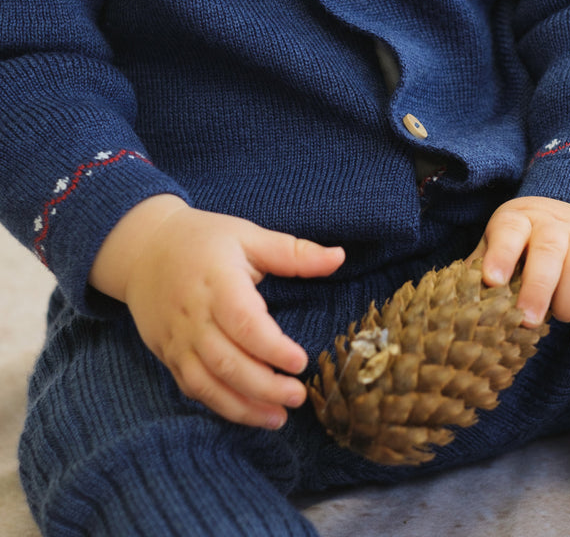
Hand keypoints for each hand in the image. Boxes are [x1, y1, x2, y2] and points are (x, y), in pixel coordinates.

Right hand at [90, 197, 344, 426]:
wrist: (143, 249)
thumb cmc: (203, 240)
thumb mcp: (248, 236)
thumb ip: (293, 252)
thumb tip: (339, 257)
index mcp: (217, 283)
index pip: (244, 323)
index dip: (272, 348)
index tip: (300, 362)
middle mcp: (194, 316)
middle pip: (227, 361)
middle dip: (263, 386)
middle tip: (297, 397)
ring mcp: (177, 339)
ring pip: (208, 383)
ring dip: (243, 406)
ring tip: (278, 418)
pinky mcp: (168, 355)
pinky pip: (193, 388)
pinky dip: (220, 405)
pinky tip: (248, 413)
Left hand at [466, 196, 569, 352]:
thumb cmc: (527, 239)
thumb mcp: (501, 241)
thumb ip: (483, 265)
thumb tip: (455, 303)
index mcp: (521, 218)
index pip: (511, 230)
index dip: (501, 254)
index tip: (491, 281)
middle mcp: (557, 225)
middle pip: (550, 251)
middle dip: (538, 288)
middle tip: (526, 321)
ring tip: (555, 320)